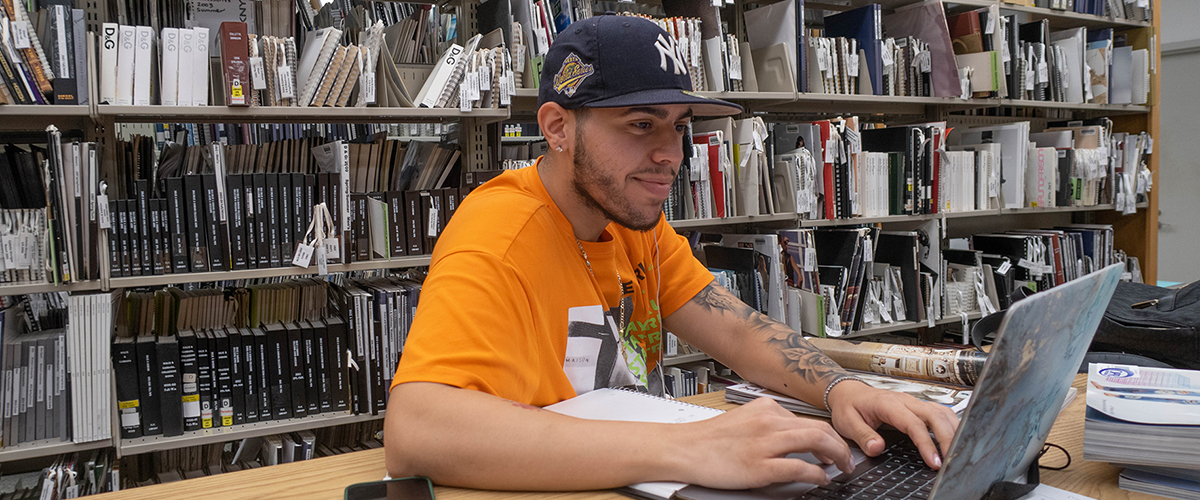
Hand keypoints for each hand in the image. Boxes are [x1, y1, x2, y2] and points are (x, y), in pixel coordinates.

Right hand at [673, 397, 853, 488]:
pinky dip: (816, 473)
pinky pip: (800, 467)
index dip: (827, 436)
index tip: (833, 447)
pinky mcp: (761, 465)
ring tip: (841, 468)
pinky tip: (821, 478)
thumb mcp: (742, 420)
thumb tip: (792, 439)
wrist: (683, 449)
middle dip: (839, 446)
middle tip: (846, 460)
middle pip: (819, 429)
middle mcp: (769, 421)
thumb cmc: (708, 440)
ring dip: (835, 457)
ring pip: (816, 442)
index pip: (807, 420)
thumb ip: (767, 425)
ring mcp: (766, 442)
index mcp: (765, 408)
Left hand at [825, 380, 959, 469]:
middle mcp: (905, 400)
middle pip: (935, 415)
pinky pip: (940, 412)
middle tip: (951, 460)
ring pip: (941, 411)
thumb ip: (862, 435)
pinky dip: (950, 424)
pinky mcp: (917, 406)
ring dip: (953, 430)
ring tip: (956, 452)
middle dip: (947, 438)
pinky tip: (954, 437)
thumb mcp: (847, 422)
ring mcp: (913, 402)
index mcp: (888, 404)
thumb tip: (877, 448)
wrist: (848, 392)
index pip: (913, 424)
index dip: (926, 443)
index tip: (933, 461)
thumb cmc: (849, 406)